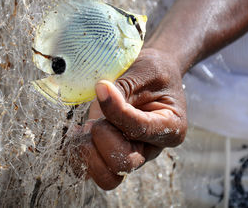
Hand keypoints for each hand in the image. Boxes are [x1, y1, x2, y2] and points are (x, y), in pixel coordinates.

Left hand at [74, 48, 186, 189]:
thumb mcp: (146, 70)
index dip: (116, 111)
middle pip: (123, 164)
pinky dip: (78, 156)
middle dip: (103, 137)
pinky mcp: (111, 155)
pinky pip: (91, 171)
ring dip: (89, 153)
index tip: (102, 87)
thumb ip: (126, 86)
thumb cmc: (153, 72)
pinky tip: (77, 133)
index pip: (139, 129)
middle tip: (98, 116)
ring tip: (86, 128)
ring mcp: (130, 155)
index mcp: (170, 128)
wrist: (149, 77)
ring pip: (107, 177)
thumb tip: (101, 92)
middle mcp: (150, 148)